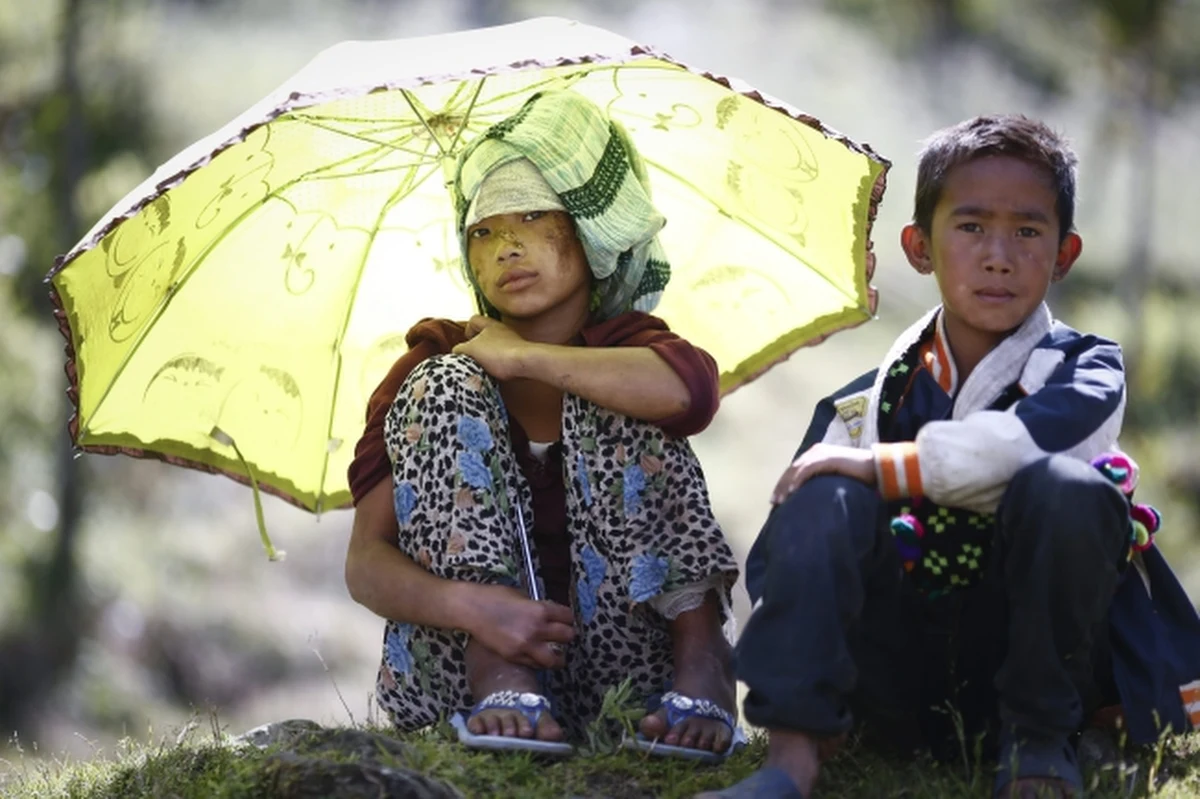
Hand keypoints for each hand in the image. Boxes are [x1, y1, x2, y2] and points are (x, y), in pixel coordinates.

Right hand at [452, 316, 534, 380]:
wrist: (527, 363)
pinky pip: (504, 359)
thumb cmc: (499, 353)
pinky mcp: (520, 356)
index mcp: (490, 325)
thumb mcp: (471, 350)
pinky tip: (496, 374)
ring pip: (494, 348)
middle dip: (476, 348)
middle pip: (484, 336)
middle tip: (472, 359)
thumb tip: (457, 353)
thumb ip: (460, 350)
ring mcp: (513, 343)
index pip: (474, 320)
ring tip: (483, 369)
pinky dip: (498, 365)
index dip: (466, 331)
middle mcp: (503, 331)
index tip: (466, 343)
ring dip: (487, 358)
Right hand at [461, 583, 575, 668]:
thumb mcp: (522, 595)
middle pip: (567, 637)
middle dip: (568, 636)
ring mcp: (525, 646)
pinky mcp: (514, 657)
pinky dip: (539, 662)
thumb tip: (549, 614)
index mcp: (540, 610)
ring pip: (554, 659)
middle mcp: (536, 629)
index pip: (568, 617)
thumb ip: (538, 607)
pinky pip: (535, 665)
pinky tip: (537, 656)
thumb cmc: (494, 597)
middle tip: (565, 636)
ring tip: (557, 654)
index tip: (567, 620)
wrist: (471, 609)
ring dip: (558, 656)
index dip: (569, 618)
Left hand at [771, 443, 876, 504]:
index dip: (784, 483)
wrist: (875, 467)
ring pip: (796, 470)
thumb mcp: (835, 478)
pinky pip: (807, 470)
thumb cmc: (858, 475)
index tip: (777, 499)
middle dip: (780, 486)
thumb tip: (810, 496)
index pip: (794, 469)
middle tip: (773, 502)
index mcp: (816, 454)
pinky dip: (798, 481)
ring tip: (780, 501)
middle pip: (791, 469)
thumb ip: (822, 481)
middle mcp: (815, 451)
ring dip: (785, 486)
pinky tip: (792, 493)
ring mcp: (820, 453)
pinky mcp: (826, 458)